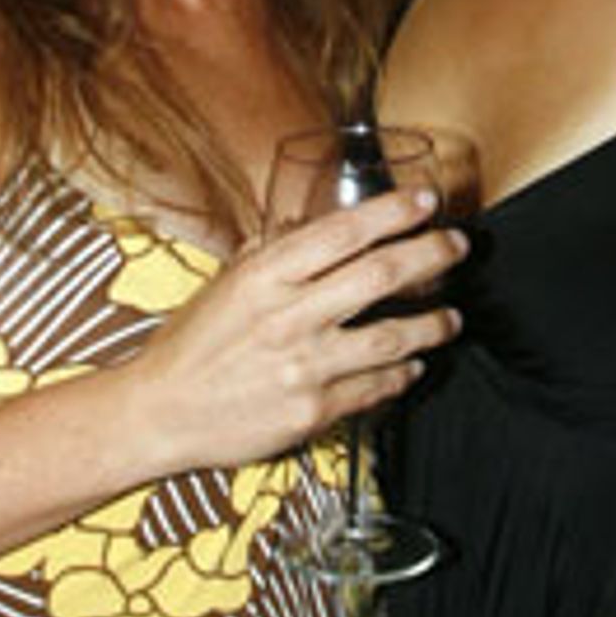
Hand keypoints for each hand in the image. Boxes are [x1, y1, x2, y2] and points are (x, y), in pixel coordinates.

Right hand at [133, 186, 467, 474]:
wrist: (159, 413)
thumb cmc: (190, 345)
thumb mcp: (224, 284)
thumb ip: (270, 253)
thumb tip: (305, 222)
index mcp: (264, 275)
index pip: (343, 232)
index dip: (393, 213)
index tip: (426, 203)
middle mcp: (287, 316)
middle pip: (381, 275)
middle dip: (431, 255)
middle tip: (456, 247)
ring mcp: (303, 366)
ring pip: (392, 337)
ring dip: (433, 324)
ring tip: (452, 317)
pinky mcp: (312, 410)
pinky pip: (374, 387)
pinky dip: (402, 374)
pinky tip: (414, 365)